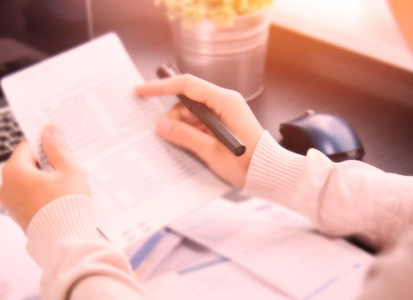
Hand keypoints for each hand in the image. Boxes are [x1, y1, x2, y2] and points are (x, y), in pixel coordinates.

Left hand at [0, 123, 91, 230]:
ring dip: (45, 177)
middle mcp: (5, 186)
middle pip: (27, 163)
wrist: (66, 244)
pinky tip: (61, 196)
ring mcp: (10, 204)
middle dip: (46, 160)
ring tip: (67, 180)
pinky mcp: (18, 217)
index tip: (60, 140)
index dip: (46, 140)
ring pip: (29, 180)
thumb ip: (57, 148)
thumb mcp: (68, 170)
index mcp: (13, 171)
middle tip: (68, 161)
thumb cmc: (68, 205)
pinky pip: (29, 196)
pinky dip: (43, 192)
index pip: (28, 145)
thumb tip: (50, 128)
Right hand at [136, 74, 262, 187]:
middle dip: (174, 117)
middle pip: (187, 100)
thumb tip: (160, 126)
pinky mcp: (223, 125)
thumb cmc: (248, 164)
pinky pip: (199, 123)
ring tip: (186, 146)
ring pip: (191, 114)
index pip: (187, 85)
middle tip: (165, 134)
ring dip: (183, 128)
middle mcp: (225, 102)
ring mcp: (224, 113)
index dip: (161, 87)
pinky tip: (191, 147)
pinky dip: (191, 133)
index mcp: (225, 101)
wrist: (271, 175)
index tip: (142, 91)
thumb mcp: (211, 151)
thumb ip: (184, 136)